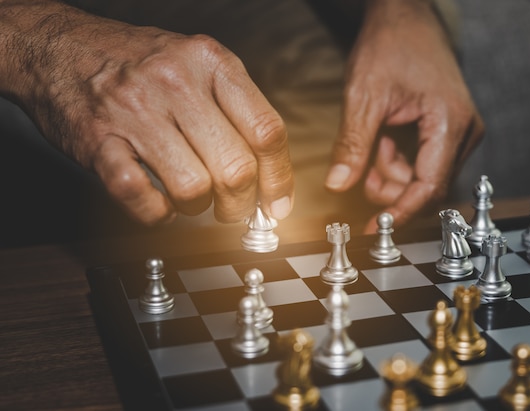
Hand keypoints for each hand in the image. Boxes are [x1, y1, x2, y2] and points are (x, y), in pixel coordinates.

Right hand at [0, 1, 293, 224]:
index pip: (266, 131)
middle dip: (241, 205)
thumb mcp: (197, 64)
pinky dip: (156, 213)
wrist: (59, 48)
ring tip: (190, 197)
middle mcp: (176, 83)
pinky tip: (158, 203)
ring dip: (198, 208)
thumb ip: (236, 109)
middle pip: (235, 167)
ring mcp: (135, 112)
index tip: (277, 205)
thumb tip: (269, 175)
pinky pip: (140, 196)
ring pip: (194, 188)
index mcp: (211, 62)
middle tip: (234, 212)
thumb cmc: (138, 63)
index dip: (278, 179)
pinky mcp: (98, 141)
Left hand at [325, 0, 482, 232]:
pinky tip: (382, 139)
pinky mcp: (448, 130)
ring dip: (389, 171)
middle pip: (425, 185)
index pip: (428, 186)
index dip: (399, 213)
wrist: (406, 15)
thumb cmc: (391, 44)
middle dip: (389, 186)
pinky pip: (422, 161)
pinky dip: (396, 159)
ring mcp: (458, 131)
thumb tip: (338, 186)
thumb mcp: (363, 97)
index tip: (372, 229)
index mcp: (450, 123)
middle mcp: (463, 131)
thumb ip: (353, 146)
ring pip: (421, 176)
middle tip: (359, 168)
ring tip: (370, 142)